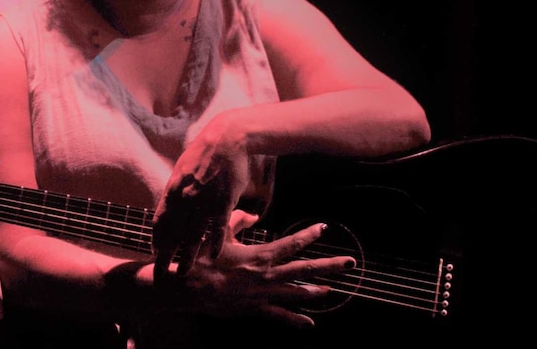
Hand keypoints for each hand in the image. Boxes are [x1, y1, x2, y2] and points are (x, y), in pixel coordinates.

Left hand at [152, 114, 249, 277]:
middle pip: (172, 233)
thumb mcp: (181, 168)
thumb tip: (170, 204)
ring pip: (193, 236)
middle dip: (164, 255)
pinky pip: (217, 228)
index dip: (156, 238)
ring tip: (183, 273)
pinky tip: (211, 257)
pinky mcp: (223, 203)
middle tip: (159, 273)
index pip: (159, 220)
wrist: (226, 139)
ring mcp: (204, 202)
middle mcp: (185, 198)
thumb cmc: (203, 153)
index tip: (154, 252)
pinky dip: (214, 244)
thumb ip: (176, 190)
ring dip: (187, 257)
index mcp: (172, 189)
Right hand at [159, 218, 355, 328]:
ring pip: (297, 293)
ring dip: (317, 291)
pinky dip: (296, 320)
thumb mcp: (220, 234)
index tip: (323, 228)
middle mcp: (267, 275)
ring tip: (333, 290)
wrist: (186, 287)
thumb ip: (239, 222)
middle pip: (305, 269)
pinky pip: (280, 316)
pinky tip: (310, 324)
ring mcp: (263, 294)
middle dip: (329, 265)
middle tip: (350, 263)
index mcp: (260, 255)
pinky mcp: (254, 309)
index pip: (291, 243)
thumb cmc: (202, 258)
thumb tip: (254, 213)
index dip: (309, 235)